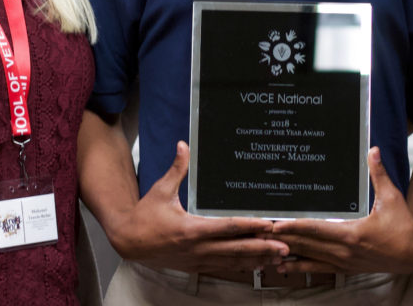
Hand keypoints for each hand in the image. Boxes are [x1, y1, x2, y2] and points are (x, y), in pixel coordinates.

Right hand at [106, 141, 287, 272]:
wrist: (127, 242)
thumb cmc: (145, 217)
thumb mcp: (160, 191)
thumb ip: (176, 169)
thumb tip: (183, 146)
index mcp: (191, 229)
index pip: (228, 228)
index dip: (251, 227)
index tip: (269, 225)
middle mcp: (198, 248)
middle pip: (236, 249)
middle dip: (262, 248)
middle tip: (285, 247)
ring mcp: (198, 259)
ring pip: (233, 262)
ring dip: (256, 259)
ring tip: (278, 257)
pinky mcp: (196, 265)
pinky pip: (223, 267)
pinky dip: (241, 266)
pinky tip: (256, 264)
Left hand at [270, 147, 412, 274]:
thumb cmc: (404, 226)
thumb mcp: (392, 198)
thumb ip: (379, 174)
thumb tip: (372, 151)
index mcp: (354, 234)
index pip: (317, 230)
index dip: (295, 227)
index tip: (276, 225)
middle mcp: (345, 251)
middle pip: (307, 244)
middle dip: (283, 239)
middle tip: (261, 233)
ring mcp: (344, 261)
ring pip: (310, 257)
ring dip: (288, 253)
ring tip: (265, 251)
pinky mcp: (345, 267)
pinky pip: (319, 267)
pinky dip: (301, 266)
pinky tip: (285, 266)